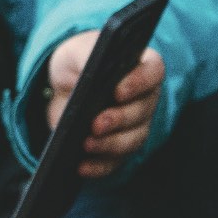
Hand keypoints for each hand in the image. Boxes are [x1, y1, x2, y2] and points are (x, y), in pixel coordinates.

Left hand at [43, 35, 163, 175]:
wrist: (64, 87)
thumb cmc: (77, 62)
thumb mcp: (76, 52)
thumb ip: (85, 54)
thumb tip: (90, 72)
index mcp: (142, 67)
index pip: (153, 72)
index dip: (138, 83)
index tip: (117, 91)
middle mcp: (145, 98)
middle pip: (142, 111)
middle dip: (119, 119)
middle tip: (96, 124)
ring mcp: (135, 126)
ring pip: (133, 139)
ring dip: (110, 145)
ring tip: (86, 144)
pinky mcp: (118, 148)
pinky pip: (115, 161)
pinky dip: (99, 166)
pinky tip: (81, 166)